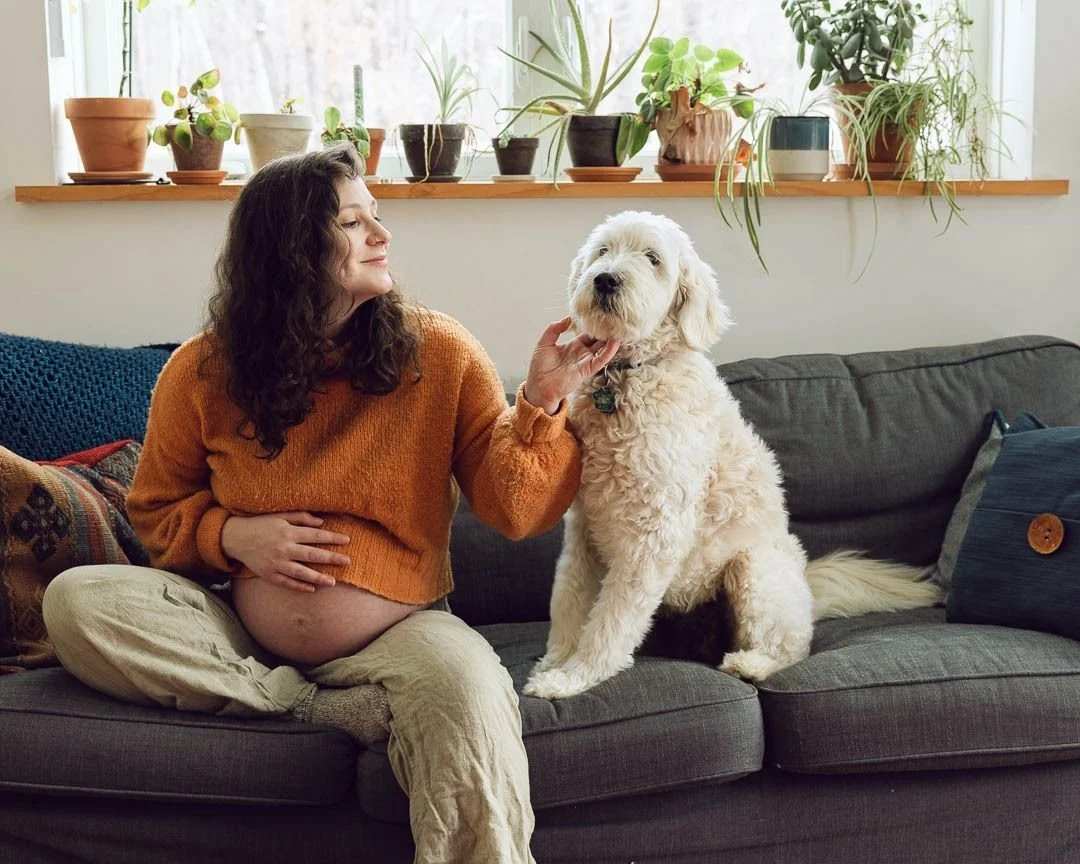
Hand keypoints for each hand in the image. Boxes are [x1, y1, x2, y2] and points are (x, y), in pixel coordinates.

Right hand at [220, 511, 349, 592]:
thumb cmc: (261, 524)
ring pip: (301, 572)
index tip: (347, 540)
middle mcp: (284, 548)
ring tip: (333, 583)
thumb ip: (301, 517)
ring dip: (318, 578)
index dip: (332, 538)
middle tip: (347, 561)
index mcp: (288, 532)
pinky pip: (286, 582)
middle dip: (331, 558)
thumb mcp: (280, 515)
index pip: (315, 536)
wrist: (236, 538)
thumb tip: (321, 523)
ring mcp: (276, 563)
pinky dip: (299, 586)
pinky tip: (312, 589)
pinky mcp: (269, 574)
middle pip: (312, 555)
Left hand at [523, 317, 620, 413]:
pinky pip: (601, 359)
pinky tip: (615, 341)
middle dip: (605, 330)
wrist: (539, 385)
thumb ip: (555, 329)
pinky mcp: (588, 369)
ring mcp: (586, 361)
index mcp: (573, 345)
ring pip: (603, 348)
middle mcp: (582, 352)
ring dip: (611, 339)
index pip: (587, 333)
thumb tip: (568, 318)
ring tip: (619, 327)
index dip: (593, 325)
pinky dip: (609, 351)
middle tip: (614, 318)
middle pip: (598, 339)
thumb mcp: (544, 343)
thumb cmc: (540, 367)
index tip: (600, 314)